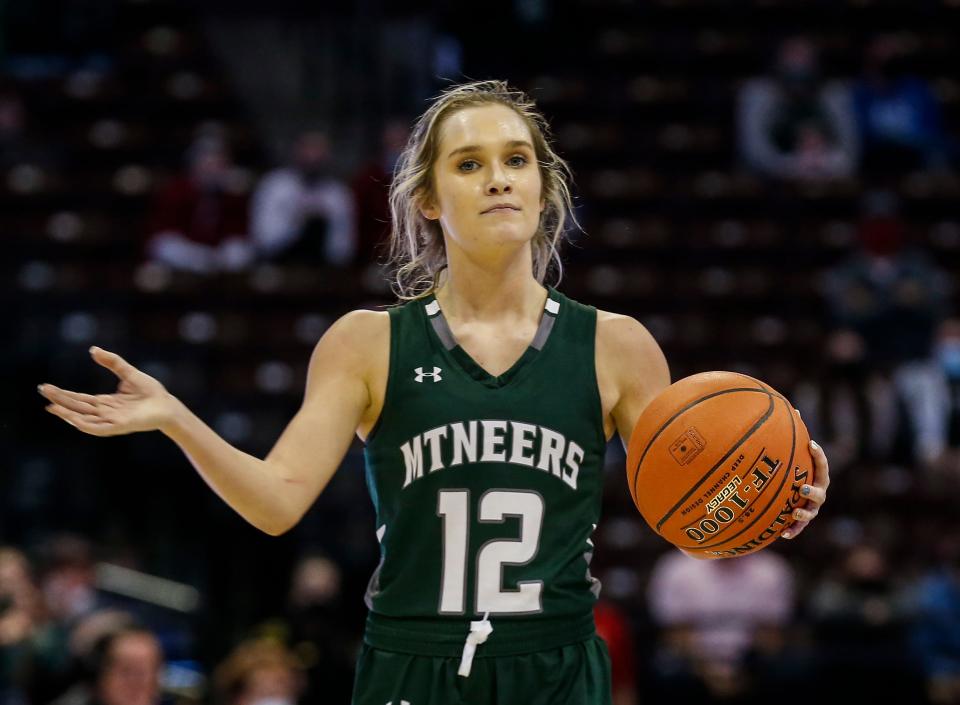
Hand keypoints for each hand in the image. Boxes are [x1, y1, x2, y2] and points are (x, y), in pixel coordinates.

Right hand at [38, 347, 178, 435]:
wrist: (169, 406)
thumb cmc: (152, 392)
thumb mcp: (129, 373)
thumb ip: (112, 362)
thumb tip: (93, 349)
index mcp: (106, 403)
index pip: (80, 399)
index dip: (63, 394)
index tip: (47, 388)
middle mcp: (106, 413)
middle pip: (78, 407)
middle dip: (60, 400)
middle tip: (43, 391)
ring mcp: (111, 421)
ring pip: (84, 419)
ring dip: (67, 413)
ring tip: (52, 406)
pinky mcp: (120, 426)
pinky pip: (98, 428)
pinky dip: (84, 424)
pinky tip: (72, 419)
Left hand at [782, 439, 829, 539]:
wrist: (793, 494)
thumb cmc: (795, 469)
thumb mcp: (796, 453)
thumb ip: (796, 435)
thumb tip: (796, 409)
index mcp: (818, 476)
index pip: (822, 465)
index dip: (818, 455)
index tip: (811, 444)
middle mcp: (818, 493)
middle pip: (820, 493)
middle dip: (812, 491)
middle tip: (802, 488)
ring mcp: (810, 508)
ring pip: (810, 513)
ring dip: (804, 514)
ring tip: (794, 513)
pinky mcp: (800, 521)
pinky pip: (798, 528)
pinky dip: (792, 531)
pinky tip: (783, 534)